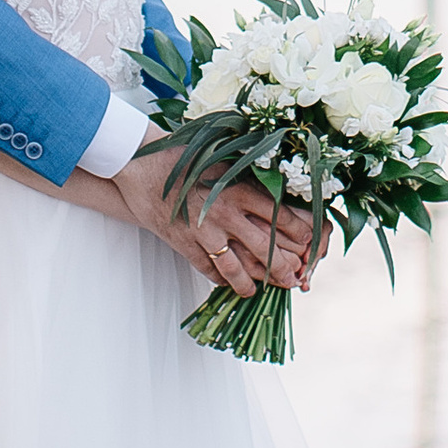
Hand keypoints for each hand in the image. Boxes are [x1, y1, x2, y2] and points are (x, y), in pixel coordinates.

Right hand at [108, 147, 317, 299]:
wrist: (139, 163)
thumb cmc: (182, 155)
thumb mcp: (221, 159)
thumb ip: (246, 174)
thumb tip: (275, 185)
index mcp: (239, 188)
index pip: (280, 216)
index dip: (298, 233)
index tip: (308, 243)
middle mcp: (226, 213)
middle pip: (264, 248)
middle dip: (282, 268)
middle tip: (293, 279)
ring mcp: (204, 232)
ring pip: (236, 267)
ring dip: (250, 284)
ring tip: (256, 292)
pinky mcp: (183, 243)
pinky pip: (207, 269)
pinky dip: (219, 280)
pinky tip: (226, 283)